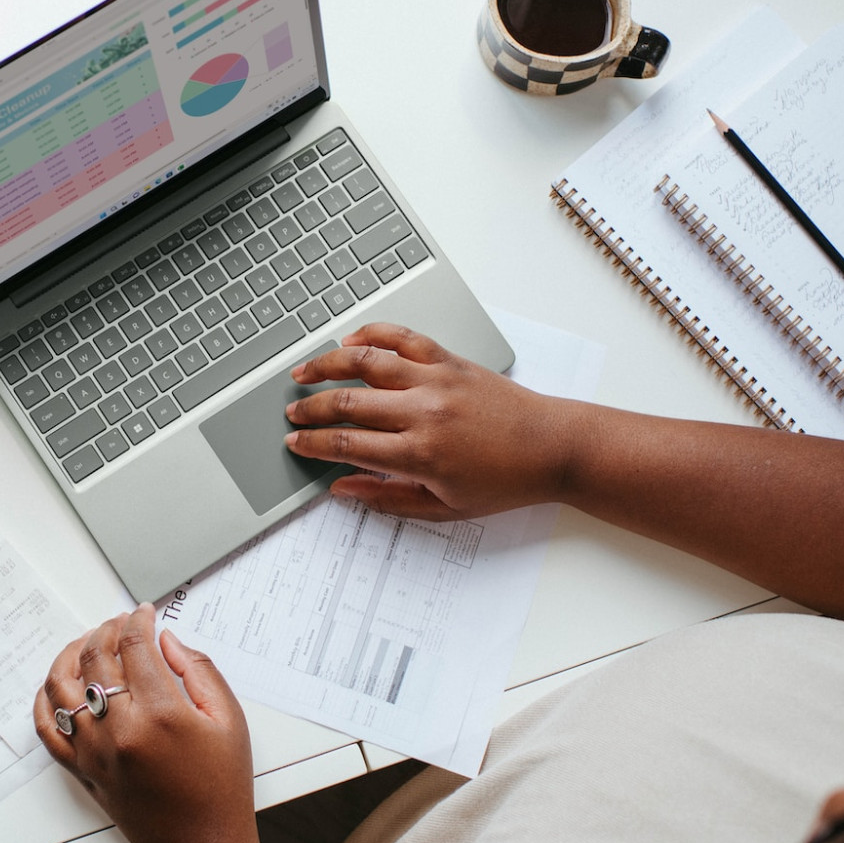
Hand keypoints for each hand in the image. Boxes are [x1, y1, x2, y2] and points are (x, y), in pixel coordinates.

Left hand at [33, 603, 261, 842]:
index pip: (135, 646)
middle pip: (96, 659)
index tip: (144, 613)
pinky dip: (45, 701)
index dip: (138, 621)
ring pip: (61, 687)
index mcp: (161, 715)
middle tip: (120, 624)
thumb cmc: (222, 789)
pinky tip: (58, 686)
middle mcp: (120, 731)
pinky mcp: (83, 771)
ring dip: (71, 656)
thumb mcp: (229, 720)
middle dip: (107, 630)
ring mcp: (94, 752)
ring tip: (87, 645)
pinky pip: (47, 730)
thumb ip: (198, 670)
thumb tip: (166, 641)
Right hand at [285, 322, 566, 519]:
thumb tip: (343, 488)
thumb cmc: (505, 481)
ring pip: (366, 362)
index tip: (295, 443)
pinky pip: (403, 338)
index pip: (347, 444)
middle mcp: (423, 412)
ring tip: (304, 371)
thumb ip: (387, 498)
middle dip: (311, 408)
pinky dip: (373, 334)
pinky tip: (351, 340)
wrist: (552, 448)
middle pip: (347, 402)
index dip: (313, 444)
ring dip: (328, 364)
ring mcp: (436, 380)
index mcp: (420, 454)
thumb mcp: (444, 508)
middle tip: (292, 413)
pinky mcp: (450, 360)